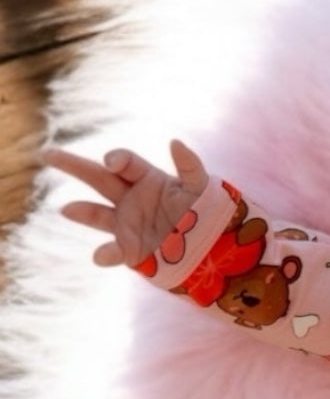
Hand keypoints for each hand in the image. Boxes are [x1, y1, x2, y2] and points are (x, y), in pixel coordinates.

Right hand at [43, 140, 208, 265]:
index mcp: (147, 178)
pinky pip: (114, 251)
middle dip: (74, 166)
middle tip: (49, 154)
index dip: (118, 159)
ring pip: (98, 214)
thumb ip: (190, 165)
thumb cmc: (207, 211)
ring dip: (82, 212)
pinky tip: (100, 256)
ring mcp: (127, 223)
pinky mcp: (131, 249)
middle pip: (99, 178)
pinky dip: (107, 254)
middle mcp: (131, 197)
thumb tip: (176, 142)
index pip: (126, 163)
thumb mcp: (202, 187)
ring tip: (65, 210)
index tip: (112, 161)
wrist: (211, 246)